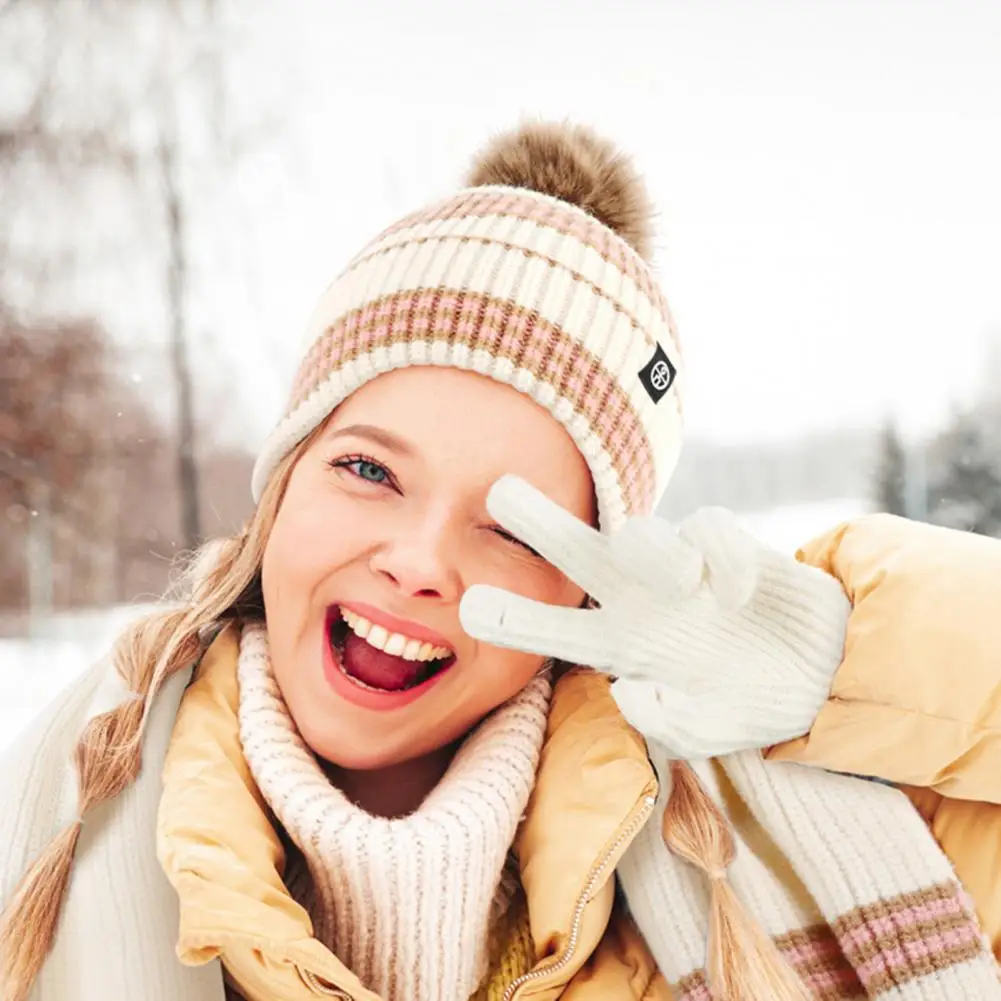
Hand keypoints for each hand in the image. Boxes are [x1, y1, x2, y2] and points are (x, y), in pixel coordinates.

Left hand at [459, 476, 849, 758]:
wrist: (822, 673)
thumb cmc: (751, 700)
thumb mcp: (708, 731)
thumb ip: (669, 723)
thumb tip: (630, 691)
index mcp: (622, 644)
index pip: (558, 627)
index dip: (517, 618)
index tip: (469, 608)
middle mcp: (641, 598)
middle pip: (578, 551)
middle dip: (540, 523)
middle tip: (500, 492)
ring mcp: (684, 568)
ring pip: (643, 532)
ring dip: (654, 550)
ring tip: (686, 584)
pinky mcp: (730, 545)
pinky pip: (711, 529)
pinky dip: (725, 554)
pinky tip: (742, 592)